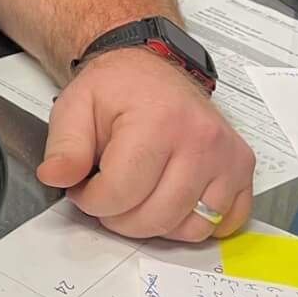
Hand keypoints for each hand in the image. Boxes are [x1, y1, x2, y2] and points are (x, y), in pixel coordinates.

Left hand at [37, 47, 253, 240]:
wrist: (149, 68)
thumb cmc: (117, 87)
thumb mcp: (75, 106)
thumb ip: (64, 146)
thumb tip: (55, 177)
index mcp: (158, 121)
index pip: (120, 194)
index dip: (91, 200)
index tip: (84, 187)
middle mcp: (201, 140)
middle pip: (156, 217)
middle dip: (119, 217)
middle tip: (107, 194)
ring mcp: (227, 156)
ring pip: (190, 228)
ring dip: (156, 224)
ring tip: (137, 196)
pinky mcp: (242, 168)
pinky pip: (224, 222)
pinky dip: (195, 222)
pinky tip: (171, 201)